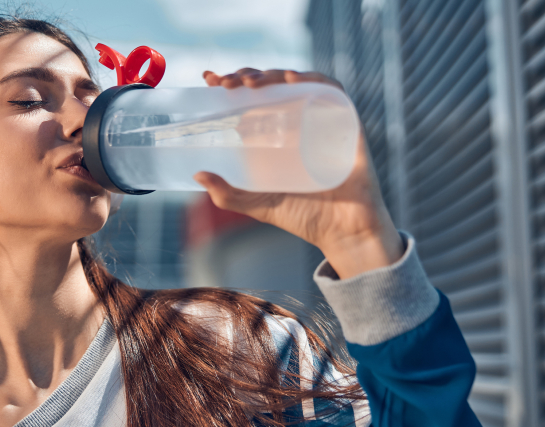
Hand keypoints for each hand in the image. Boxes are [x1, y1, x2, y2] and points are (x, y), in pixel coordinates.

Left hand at [196, 68, 402, 278]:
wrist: (344, 233)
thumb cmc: (306, 217)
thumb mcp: (258, 205)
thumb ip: (228, 195)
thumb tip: (198, 174)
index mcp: (277, 135)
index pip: (253, 97)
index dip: (233, 82)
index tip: (210, 79)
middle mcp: (299, 122)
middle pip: (272, 85)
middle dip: (247, 76)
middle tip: (226, 83)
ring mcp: (322, 120)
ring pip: (298, 82)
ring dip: (273, 74)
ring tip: (250, 82)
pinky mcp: (346, 123)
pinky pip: (332, 91)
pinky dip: (312, 80)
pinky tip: (290, 79)